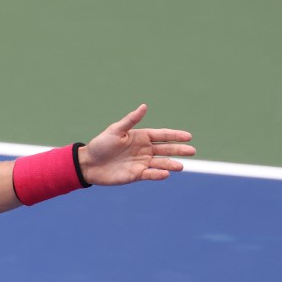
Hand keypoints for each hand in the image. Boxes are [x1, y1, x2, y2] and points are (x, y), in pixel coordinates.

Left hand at [79, 104, 194, 185]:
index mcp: (141, 137)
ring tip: (181, 166)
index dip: (175, 136)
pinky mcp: (136, 175)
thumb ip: (131, 120)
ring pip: (160, 163)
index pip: (162, 135)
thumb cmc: (100, 145)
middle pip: (166, 149)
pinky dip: (158, 174)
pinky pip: (150, 174)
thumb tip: (144, 106)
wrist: (88, 164)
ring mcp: (141, 163)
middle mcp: (144, 150)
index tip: (188, 136)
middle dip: (179, 150)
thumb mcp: (115, 130)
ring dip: (171, 164)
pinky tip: (166, 174)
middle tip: (192, 151)